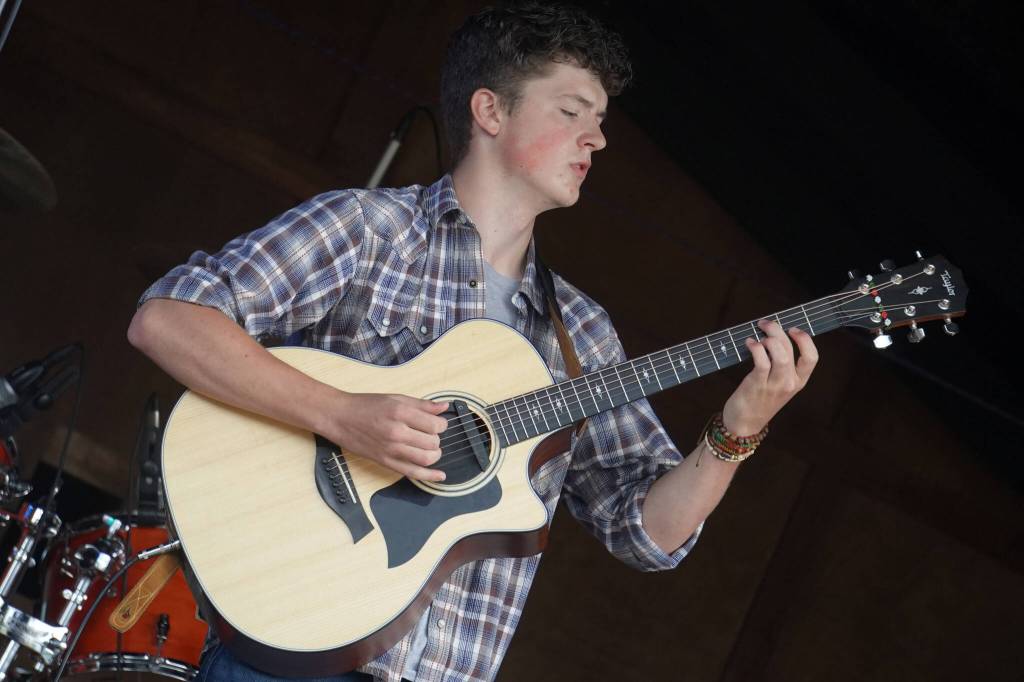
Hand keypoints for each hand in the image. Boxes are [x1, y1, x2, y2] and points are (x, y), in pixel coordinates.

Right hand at [326, 393, 449, 481]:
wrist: (339, 417)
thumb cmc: (365, 405)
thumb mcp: (396, 398)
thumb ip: (422, 404)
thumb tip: (444, 407)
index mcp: (400, 412)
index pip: (435, 425)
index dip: (441, 425)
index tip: (438, 423)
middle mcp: (397, 432)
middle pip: (432, 442)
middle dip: (437, 439)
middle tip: (430, 434)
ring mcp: (390, 449)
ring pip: (426, 458)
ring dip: (435, 454)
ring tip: (431, 448)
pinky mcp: (385, 461)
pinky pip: (412, 472)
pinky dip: (429, 476)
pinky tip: (440, 476)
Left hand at [722, 319, 817, 435]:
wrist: (745, 424)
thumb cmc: (760, 400)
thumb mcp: (779, 385)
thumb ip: (781, 365)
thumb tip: (774, 337)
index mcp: (799, 381)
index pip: (812, 357)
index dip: (804, 339)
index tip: (792, 329)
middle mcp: (789, 383)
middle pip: (790, 349)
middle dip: (777, 330)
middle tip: (765, 324)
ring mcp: (774, 384)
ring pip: (780, 354)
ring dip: (769, 338)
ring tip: (758, 336)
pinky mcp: (757, 384)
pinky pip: (761, 361)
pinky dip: (755, 347)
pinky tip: (749, 343)